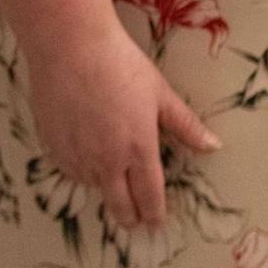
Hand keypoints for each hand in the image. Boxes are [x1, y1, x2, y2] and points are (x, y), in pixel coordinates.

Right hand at [25, 19, 218, 228]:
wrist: (71, 46)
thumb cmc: (120, 64)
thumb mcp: (160, 93)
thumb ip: (186, 125)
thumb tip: (214, 146)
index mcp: (139, 150)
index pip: (149, 198)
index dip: (154, 213)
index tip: (156, 221)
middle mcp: (107, 161)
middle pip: (120, 207)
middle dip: (131, 217)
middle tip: (136, 219)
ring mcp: (77, 157)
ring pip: (94, 188)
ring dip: (105, 187)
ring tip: (113, 177)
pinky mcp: (53, 147)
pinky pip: (70, 170)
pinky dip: (81, 170)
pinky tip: (87, 155)